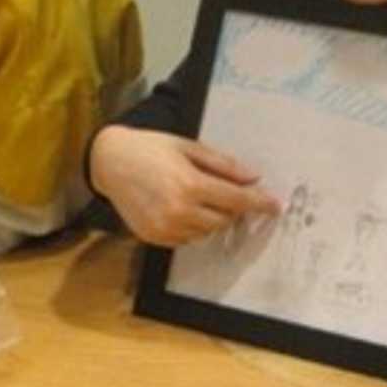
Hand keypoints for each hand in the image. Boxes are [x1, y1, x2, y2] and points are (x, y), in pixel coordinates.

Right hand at [89, 125, 281, 245]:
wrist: (110, 161)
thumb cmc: (151, 148)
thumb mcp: (189, 147)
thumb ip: (223, 165)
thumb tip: (254, 177)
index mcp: (191, 185)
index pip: (237, 201)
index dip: (260, 203)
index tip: (276, 206)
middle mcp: (179, 211)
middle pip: (225, 220)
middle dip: (232, 208)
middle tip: (227, 191)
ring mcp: (165, 228)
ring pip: (207, 232)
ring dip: (212, 218)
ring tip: (196, 195)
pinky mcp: (154, 238)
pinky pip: (187, 239)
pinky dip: (192, 227)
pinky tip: (180, 207)